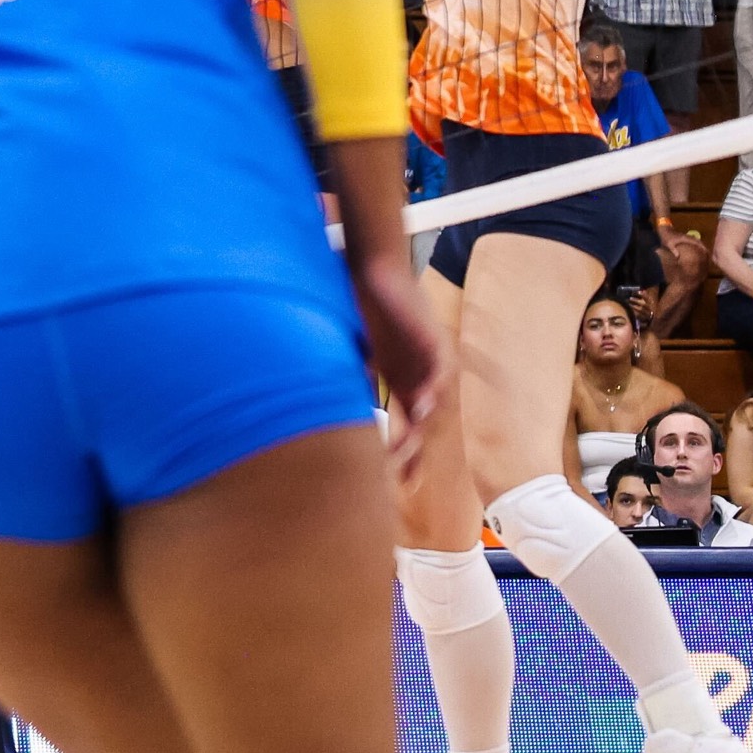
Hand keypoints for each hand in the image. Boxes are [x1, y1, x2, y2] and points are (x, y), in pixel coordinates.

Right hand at [352, 257, 454, 488]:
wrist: (375, 268)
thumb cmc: (363, 306)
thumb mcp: (354, 352)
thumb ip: (346, 377)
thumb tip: (315, 401)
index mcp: (403, 379)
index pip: (407, 425)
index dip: (403, 454)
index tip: (396, 483)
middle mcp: (420, 375)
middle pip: (422, 423)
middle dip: (413, 453)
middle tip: (402, 479)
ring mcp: (430, 359)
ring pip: (433, 401)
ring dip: (423, 426)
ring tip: (410, 451)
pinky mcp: (433, 338)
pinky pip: (437, 368)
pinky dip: (430, 387)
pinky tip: (420, 403)